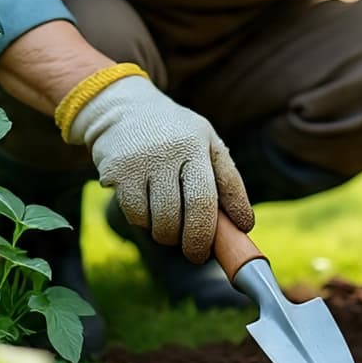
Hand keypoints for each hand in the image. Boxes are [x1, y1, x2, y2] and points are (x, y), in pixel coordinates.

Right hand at [64, 76, 253, 260]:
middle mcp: (171, 150)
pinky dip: (145, 222)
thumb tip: (243, 224)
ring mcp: (143, 161)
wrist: (121, 109)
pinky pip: (137, 216)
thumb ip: (226, 179)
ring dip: (169, 235)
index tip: (235, 239)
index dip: (230, 220)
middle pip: (193, 211)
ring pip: (162, 221)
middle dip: (198, 242)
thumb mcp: (205, 142)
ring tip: (171, 225)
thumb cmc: (174, 134)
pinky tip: (148, 208)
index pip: (217, 191)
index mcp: (197, 142)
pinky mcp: (118, 173)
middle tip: (197, 253)